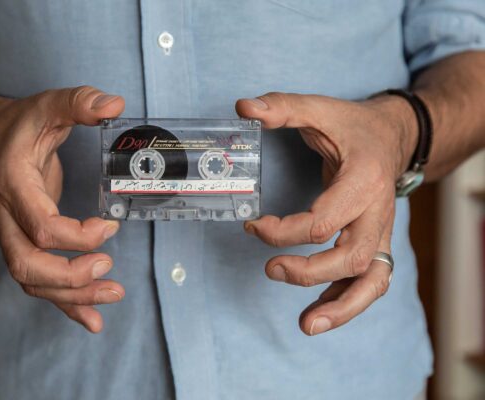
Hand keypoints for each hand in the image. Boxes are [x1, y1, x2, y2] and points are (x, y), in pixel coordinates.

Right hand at [0, 86, 124, 332]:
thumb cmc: (20, 127)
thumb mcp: (48, 105)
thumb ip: (78, 102)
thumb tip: (114, 104)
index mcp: (13, 185)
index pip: (40, 226)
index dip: (77, 236)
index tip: (109, 225)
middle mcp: (7, 218)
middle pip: (28, 266)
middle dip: (70, 277)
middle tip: (108, 267)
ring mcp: (13, 235)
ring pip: (33, 281)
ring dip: (73, 297)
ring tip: (113, 295)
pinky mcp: (26, 243)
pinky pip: (41, 283)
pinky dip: (66, 305)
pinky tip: (93, 319)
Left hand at [236, 92, 416, 334]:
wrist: (393, 136)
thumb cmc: (354, 126)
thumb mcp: (321, 108)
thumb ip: (283, 107)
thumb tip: (244, 108)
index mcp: (363, 180)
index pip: (325, 221)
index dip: (284, 231)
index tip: (254, 225)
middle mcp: (378, 211)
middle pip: (352, 257)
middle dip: (309, 272)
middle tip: (271, 269)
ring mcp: (382, 231)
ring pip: (373, 280)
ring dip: (342, 308)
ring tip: (307, 325)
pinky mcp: (377, 242)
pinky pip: (371, 282)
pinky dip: (348, 302)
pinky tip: (319, 313)